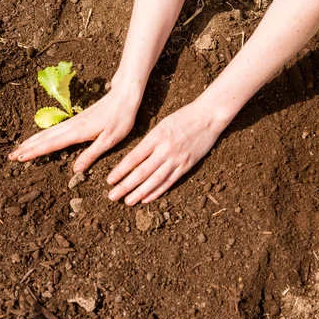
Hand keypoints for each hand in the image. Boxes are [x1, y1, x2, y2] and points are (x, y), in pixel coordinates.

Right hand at [8, 73, 143, 172]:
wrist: (124, 97)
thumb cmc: (120, 119)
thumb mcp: (110, 140)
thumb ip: (92, 154)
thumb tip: (76, 170)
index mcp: (78, 132)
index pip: (52, 144)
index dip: (35, 152)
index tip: (20, 158)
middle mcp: (72, 126)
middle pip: (44, 138)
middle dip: (27, 147)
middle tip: (10, 157)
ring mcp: (73, 122)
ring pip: (47, 133)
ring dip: (32, 141)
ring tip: (19, 149)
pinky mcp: (76, 120)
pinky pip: (55, 130)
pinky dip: (42, 136)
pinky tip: (38, 139)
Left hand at [106, 100, 230, 204]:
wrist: (208, 116)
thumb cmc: (184, 117)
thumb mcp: (162, 125)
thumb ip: (150, 141)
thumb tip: (134, 159)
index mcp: (156, 137)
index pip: (134, 158)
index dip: (121, 170)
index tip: (110, 180)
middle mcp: (164, 150)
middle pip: (141, 172)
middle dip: (125, 186)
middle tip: (112, 196)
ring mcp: (176, 159)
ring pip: (154, 180)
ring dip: (139, 192)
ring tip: (127, 201)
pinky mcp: (187, 165)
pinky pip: (170, 181)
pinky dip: (157, 191)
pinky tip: (147, 199)